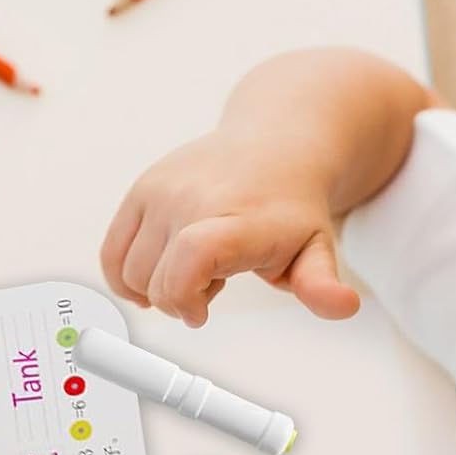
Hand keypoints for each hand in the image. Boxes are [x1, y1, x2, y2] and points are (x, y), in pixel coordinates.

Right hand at [100, 128, 360, 326]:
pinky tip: (162, 270)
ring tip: (197, 266)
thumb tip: (344, 306)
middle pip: (154, 279)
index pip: (191, 258)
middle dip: (179, 300)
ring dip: (158, 285)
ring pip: (129, 271)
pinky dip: (127, 275)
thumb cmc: (293, 205)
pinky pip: (111, 253)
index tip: (201, 313)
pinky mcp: (141, 190)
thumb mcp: (318, 249)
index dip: (184, 297)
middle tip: (215, 283)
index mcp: (236, 219)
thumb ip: (321, 285)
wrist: (279, 141)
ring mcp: (161, 192)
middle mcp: (192, 199)